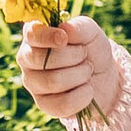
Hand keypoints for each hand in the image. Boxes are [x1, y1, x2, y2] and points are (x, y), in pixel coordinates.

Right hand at [17, 12, 120, 127]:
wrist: (103, 76)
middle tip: (85, 55)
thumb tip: (66, 29)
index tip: (64, 38)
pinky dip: (82, 95)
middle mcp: (27, 58)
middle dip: (72, 57)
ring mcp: (32, 82)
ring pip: (53, 81)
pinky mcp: (43, 104)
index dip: (47, 36)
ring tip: (87, 70)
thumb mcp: (91, 32)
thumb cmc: (91, 49)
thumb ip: (80, 26)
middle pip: (42, 60)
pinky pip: (62, 103)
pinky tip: (87, 89)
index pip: (31, 34)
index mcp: (34, 35)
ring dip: (80, 74)